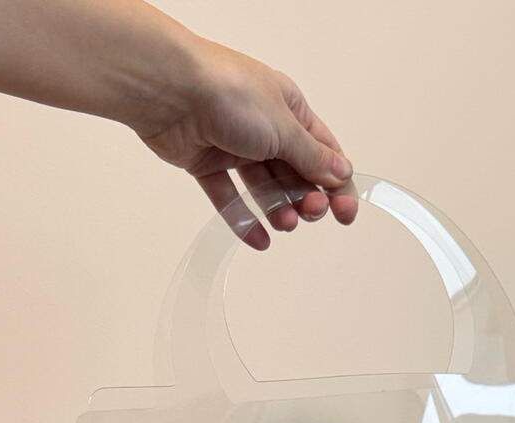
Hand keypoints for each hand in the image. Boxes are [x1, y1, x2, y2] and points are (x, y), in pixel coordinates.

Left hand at [137, 37, 356, 249]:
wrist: (169, 90)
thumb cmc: (230, 94)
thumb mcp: (284, 127)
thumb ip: (312, 156)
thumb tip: (341, 173)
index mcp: (290, 109)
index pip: (323, 153)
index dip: (337, 184)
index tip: (345, 213)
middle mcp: (264, 127)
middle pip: (295, 173)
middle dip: (307, 198)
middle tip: (310, 212)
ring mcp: (234, 146)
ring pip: (264, 188)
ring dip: (279, 209)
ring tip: (284, 224)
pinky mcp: (206, 163)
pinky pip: (230, 197)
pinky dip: (244, 219)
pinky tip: (260, 240)